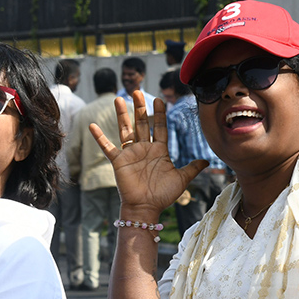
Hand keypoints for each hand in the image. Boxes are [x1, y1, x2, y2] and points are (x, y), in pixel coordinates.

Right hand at [89, 91, 207, 219]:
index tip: (160, 99)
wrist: (146, 207)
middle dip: (140, 107)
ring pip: (125, 130)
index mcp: (159, 151)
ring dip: (122, 114)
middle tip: (137, 91)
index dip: (160, 114)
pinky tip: (92, 126)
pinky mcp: (118, 161)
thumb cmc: (163, 195)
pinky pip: (107, 147)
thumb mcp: (181, 179)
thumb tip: (206, 161)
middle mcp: (144, 149)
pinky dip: (99, 137)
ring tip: (119, 98)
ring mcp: (130, 154)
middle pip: (142, 123)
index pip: (160, 128)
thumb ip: (192, 168)